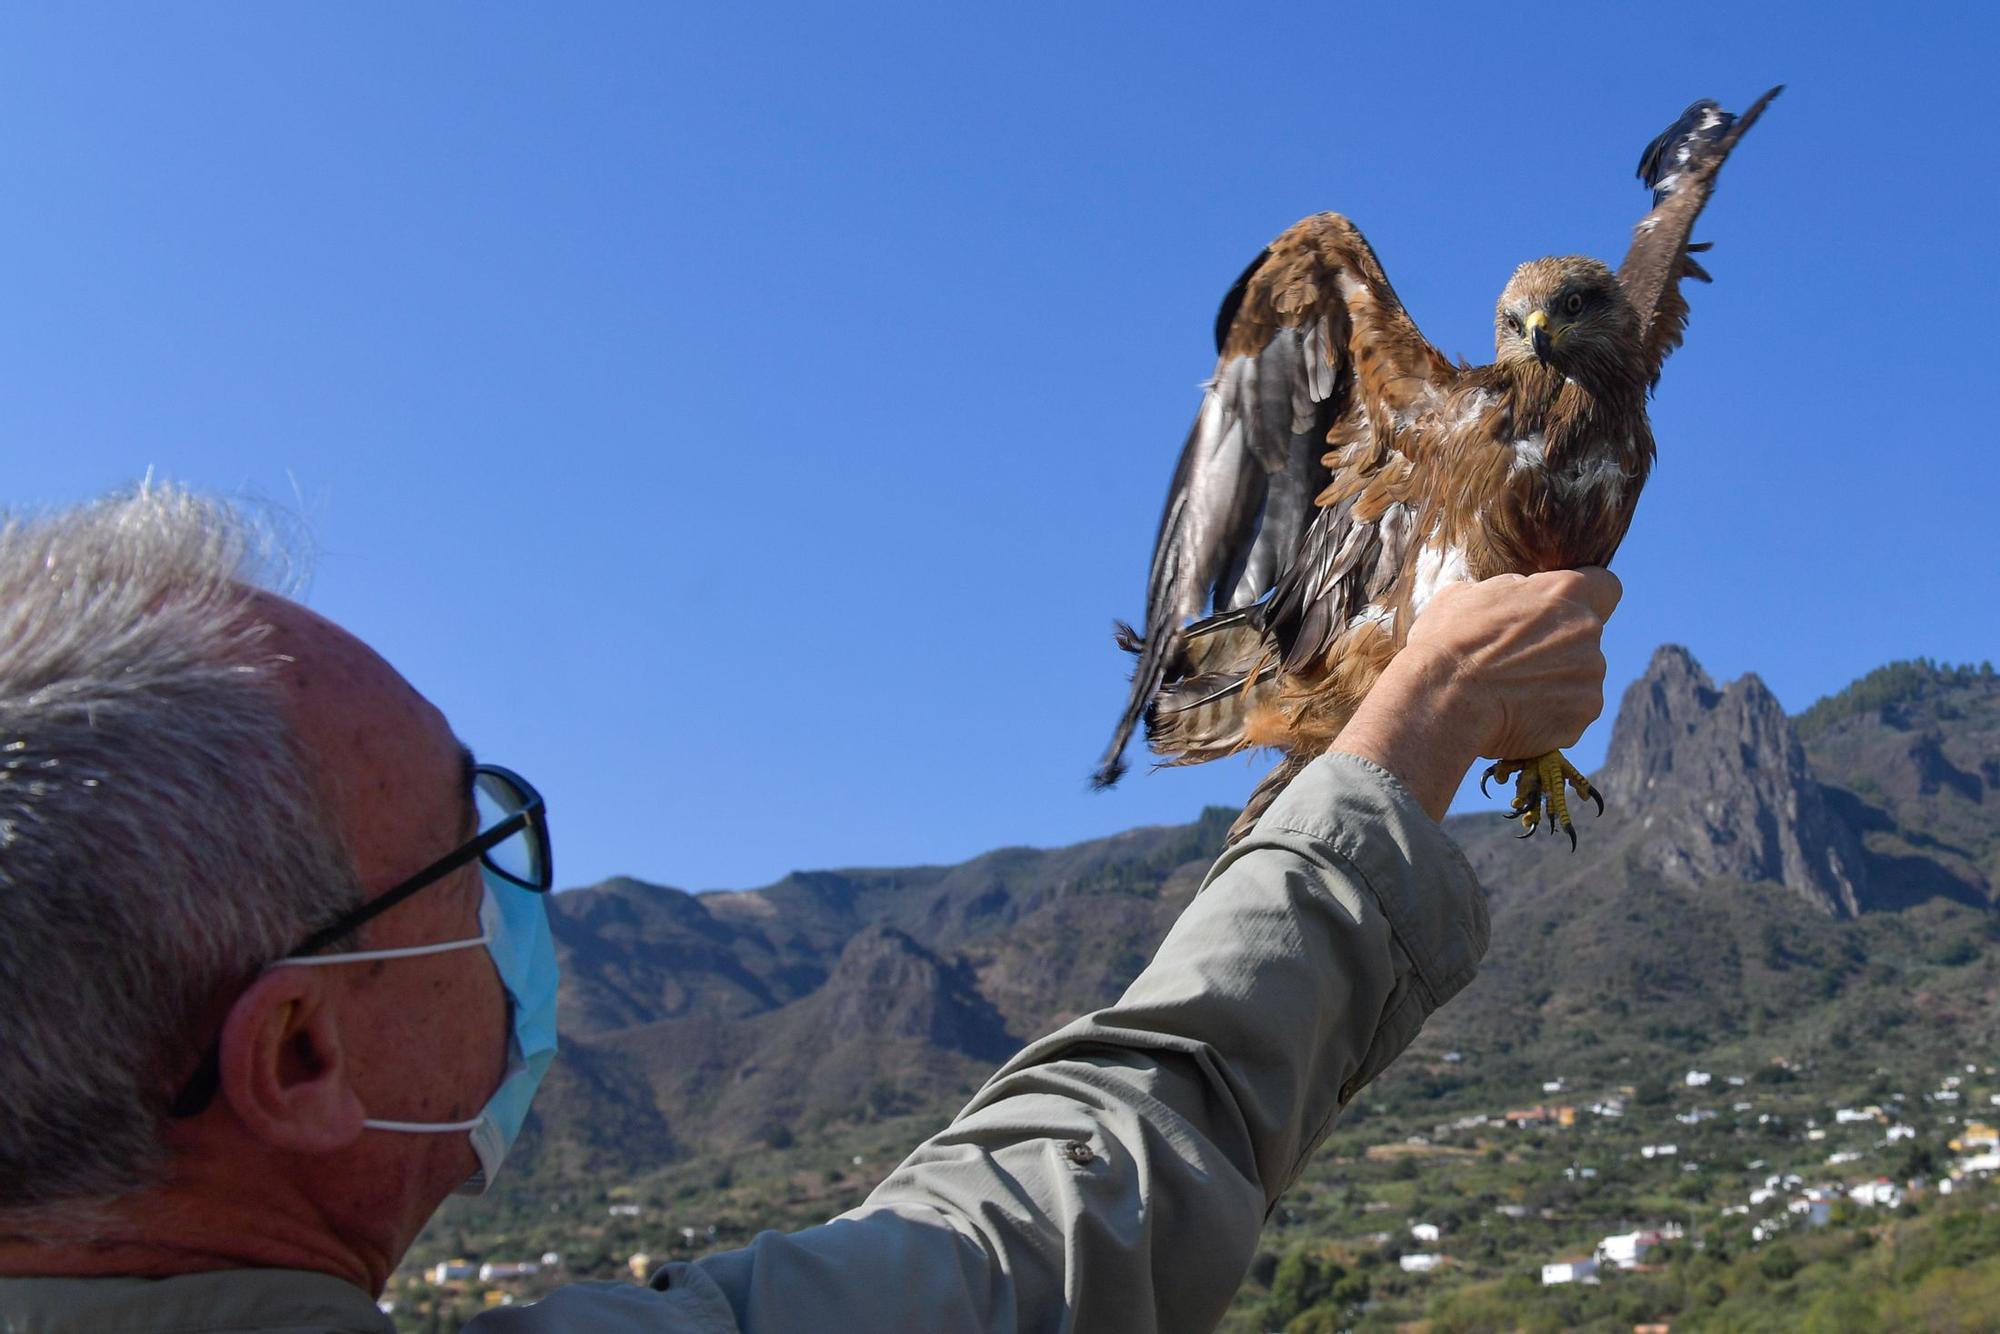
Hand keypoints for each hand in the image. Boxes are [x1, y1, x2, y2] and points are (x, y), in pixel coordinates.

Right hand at [1332, 568, 1620, 819]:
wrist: (1444, 697)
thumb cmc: (1447, 641)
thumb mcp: (1464, 596)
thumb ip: (1502, 592)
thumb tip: (1507, 595)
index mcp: (1564, 591)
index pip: (1606, 587)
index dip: (1587, 601)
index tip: (1561, 614)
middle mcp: (1587, 630)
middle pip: (1585, 640)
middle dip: (1558, 651)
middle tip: (1515, 664)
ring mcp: (1590, 676)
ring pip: (1578, 681)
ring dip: (1552, 687)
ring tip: (1508, 696)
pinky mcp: (1583, 715)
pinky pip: (1570, 716)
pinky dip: (1548, 720)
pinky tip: (1514, 720)